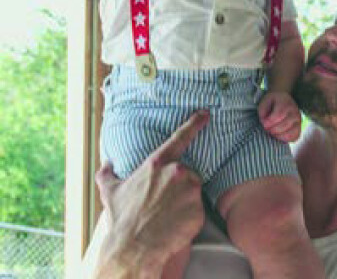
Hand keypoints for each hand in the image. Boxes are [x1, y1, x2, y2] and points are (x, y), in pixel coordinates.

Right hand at [94, 110, 209, 277]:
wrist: (134, 246)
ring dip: (184, 199)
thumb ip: (107, 173)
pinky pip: (197, 209)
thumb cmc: (122, 217)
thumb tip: (105, 163)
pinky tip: (174, 224)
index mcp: (157, 164)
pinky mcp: (198, 209)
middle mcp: (176, 173)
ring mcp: (190, 191)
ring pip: (192, 191)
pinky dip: (189, 216)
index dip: (194, 124)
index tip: (205, 114)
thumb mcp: (110, 191)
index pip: (180, 138)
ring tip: (167, 214)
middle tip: (162, 202)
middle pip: (186, 173)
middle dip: (177, 185)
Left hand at [258, 91, 301, 141]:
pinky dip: (284, 139)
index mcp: (286, 103)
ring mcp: (298, 121)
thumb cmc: (273, 103)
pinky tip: (278, 135)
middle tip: (266, 129)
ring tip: (272, 132)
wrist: (284, 101)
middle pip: (284, 125)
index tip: (264, 124)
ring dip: (277, 135)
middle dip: (272, 129)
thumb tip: (265, 122)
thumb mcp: (265, 102)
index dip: (270, 122)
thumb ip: (263, 111)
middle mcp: (295, 112)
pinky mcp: (299, 129)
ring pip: (289, 133)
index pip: (279, 114)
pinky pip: (294, 137)